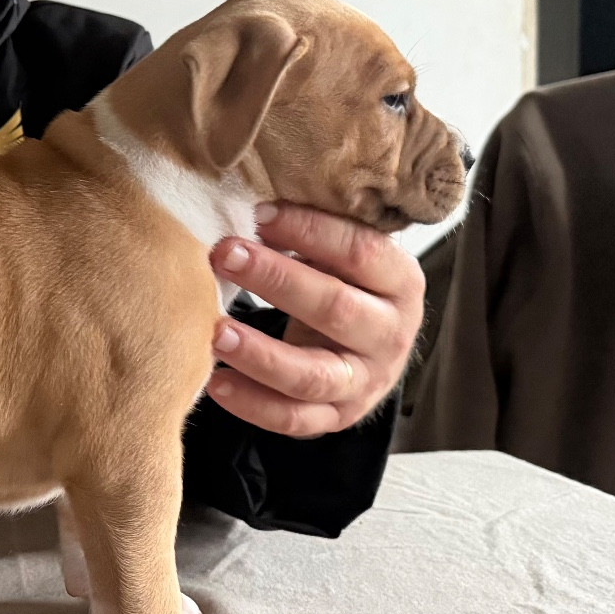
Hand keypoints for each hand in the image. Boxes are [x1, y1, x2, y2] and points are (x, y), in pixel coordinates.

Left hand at [205, 202, 424, 438]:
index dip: (310, 231)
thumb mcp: (345, 258)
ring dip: (259, 353)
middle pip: (335, 308)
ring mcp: (365, 382)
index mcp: (401, 282)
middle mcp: (391, 334)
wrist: (368, 355)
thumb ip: (316, 232)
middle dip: (275, 279)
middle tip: (224, 253)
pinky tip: (215, 382)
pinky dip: (253, 404)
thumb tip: (250, 194)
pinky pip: (294, 419)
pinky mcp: (338, 417)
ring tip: (214, 331)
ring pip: (312, 374)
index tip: (259, 214)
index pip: (361, 252)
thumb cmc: (345, 287)